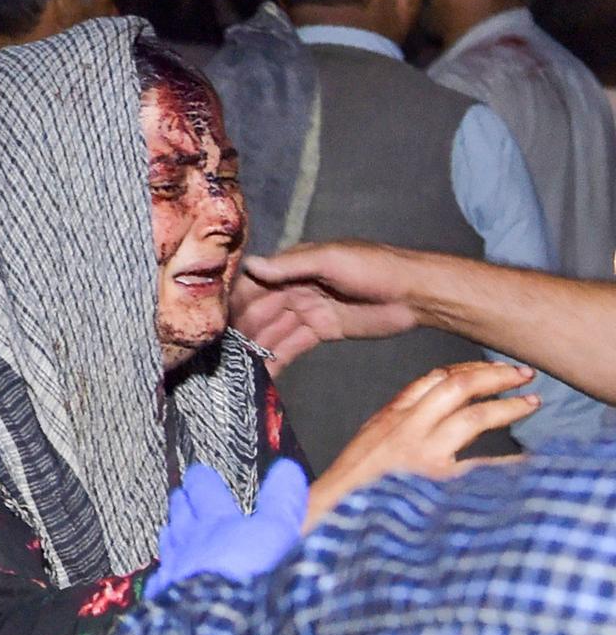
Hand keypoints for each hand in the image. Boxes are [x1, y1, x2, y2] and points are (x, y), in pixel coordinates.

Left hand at [145, 459, 306, 599]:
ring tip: (170, 529)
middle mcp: (188, 543)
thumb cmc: (246, 580)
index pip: (205, 490)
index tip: (199, 472)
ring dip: (170, 534)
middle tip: (180, 495)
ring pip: (167, 544)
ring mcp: (173, 571)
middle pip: (179, 514)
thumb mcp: (276, 534)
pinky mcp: (166, 599)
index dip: (202, 479)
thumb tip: (287, 469)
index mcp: (215, 522)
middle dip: (181, 502)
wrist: (213, 628)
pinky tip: (162, 579)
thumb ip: (281, 501)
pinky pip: (159, 581)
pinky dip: (162, 576)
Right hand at [231, 241, 423, 376]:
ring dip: (256, 348)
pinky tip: (261, 375)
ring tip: (236, 369)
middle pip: (261, 310)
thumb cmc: (375, 268)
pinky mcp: (322, 330)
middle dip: (243, 330)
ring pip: (273, 330)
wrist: (416, 294)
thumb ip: (291, 265)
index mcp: (295, 265)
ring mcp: (308, 310)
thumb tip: (251, 265)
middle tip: (224, 353)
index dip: (236, 301)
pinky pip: (292, 346)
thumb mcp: (331, 260)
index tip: (218, 322)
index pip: (255, 283)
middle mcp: (296, 286)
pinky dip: (277, 359)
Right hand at [306, 362, 537, 528]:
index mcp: (391, 415)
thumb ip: (401, 425)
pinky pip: (481, 467)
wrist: (332, 513)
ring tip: (531, 404)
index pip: (434, 377)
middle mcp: (406, 427)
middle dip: (494, 376)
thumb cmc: (352, 486)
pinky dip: (509, 463)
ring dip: (508, 408)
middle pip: (457, 386)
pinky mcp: (435, 482)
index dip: (469, 369)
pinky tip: (529, 462)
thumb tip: (439, 418)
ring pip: (473, 417)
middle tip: (523, 376)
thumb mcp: (371, 442)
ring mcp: (422, 453)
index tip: (493, 370)